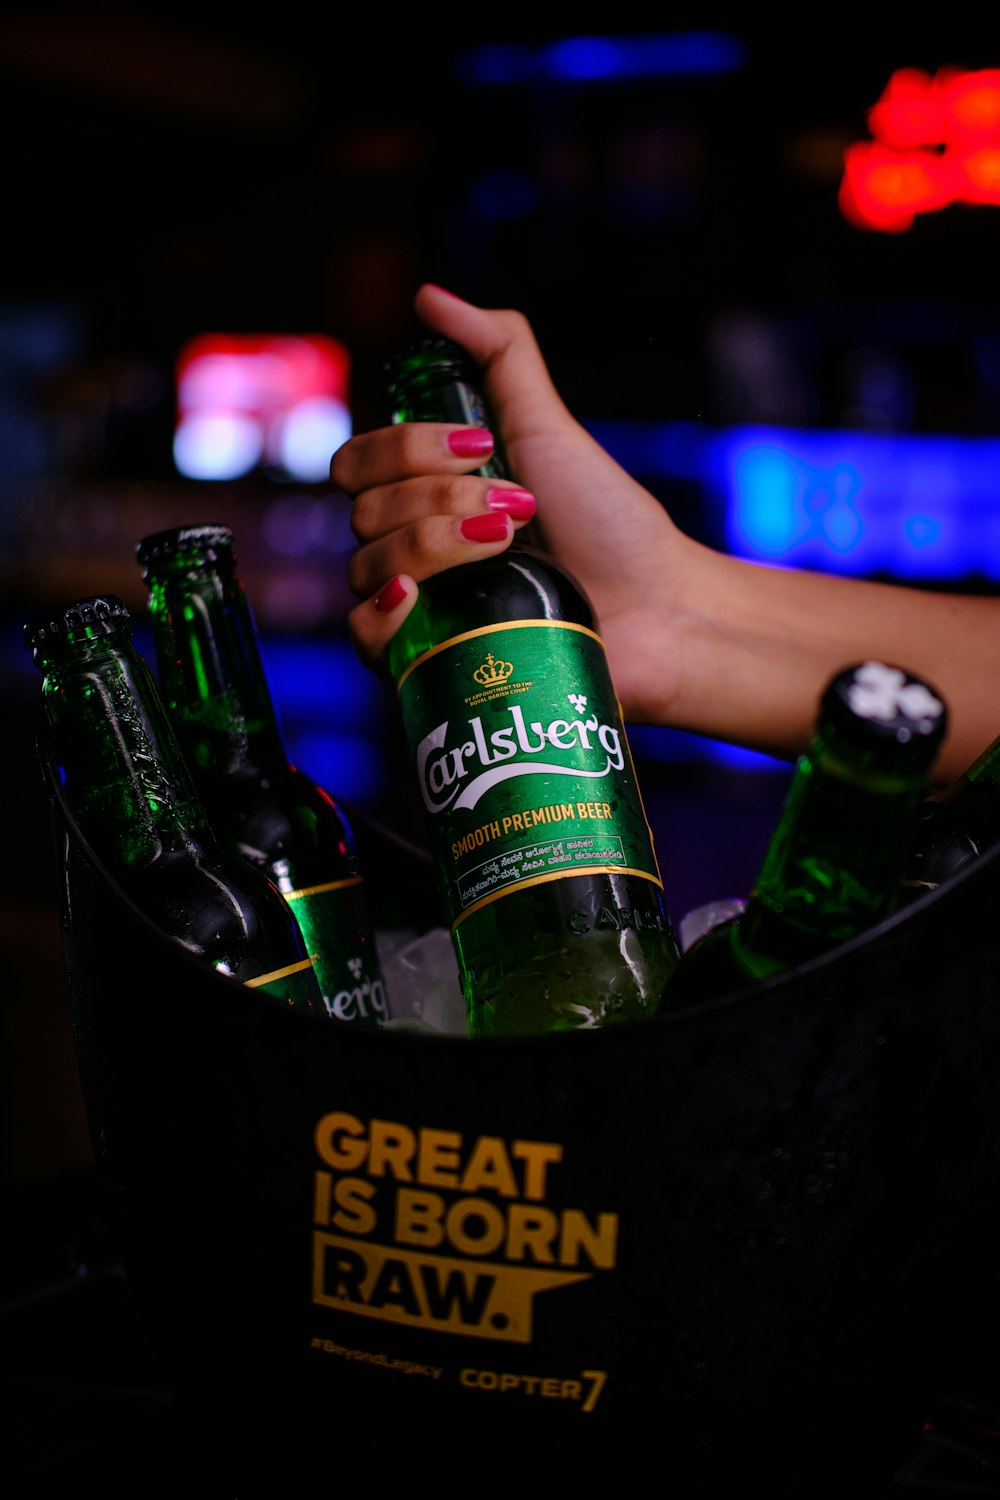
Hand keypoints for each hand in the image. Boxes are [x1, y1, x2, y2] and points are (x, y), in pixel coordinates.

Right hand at [332, 283, 700, 722]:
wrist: (660, 608)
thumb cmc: (611, 522)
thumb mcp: (551, 424)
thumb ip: (498, 354)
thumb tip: (428, 296)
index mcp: (429, 495)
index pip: (360, 462)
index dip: (407, 448)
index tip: (480, 449)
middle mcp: (415, 549)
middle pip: (363, 510)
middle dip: (438, 498)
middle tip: (514, 510)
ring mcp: (423, 611)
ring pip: (367, 566)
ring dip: (435, 545)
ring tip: (507, 549)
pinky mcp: (432, 665)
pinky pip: (364, 641)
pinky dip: (379, 614)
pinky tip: (412, 597)